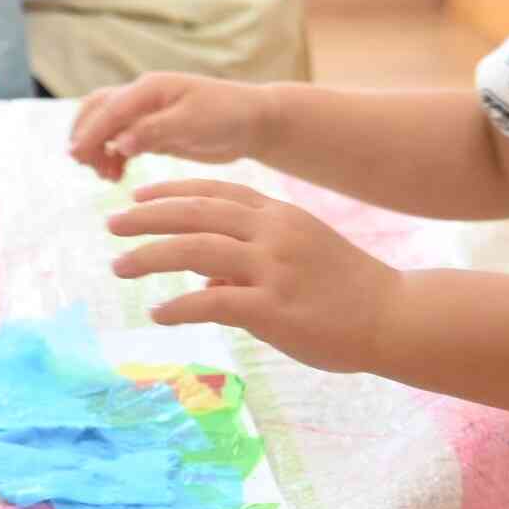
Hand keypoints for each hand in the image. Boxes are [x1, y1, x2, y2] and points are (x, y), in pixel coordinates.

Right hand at [68, 73, 273, 182]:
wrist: (253, 122)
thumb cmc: (228, 116)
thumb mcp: (194, 123)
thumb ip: (155, 131)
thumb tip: (118, 143)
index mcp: (150, 88)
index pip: (109, 109)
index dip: (90, 132)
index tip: (76, 156)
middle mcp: (142, 97)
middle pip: (97, 110)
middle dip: (85, 136)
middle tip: (85, 165)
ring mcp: (145, 114)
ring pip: (105, 126)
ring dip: (97, 149)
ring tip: (105, 176)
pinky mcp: (151, 132)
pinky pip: (120, 142)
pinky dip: (111, 157)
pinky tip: (115, 175)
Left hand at [108, 180, 400, 374]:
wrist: (395, 317)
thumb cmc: (348, 291)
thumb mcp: (301, 255)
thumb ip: (252, 258)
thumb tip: (206, 279)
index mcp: (280, 215)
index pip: (216, 192)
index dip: (172, 191)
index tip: (138, 196)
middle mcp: (274, 233)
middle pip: (197, 213)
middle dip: (148, 216)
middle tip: (112, 223)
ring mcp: (273, 269)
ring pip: (196, 250)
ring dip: (150, 256)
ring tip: (119, 266)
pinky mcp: (274, 308)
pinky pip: (212, 302)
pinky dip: (179, 306)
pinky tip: (158, 313)